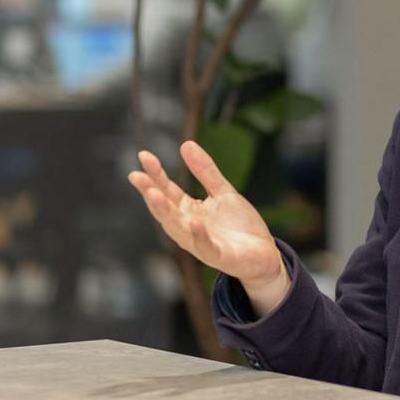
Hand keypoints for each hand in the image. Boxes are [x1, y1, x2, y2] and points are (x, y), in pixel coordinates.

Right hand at [128, 141, 288, 313]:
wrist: (264, 253)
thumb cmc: (239, 225)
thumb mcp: (222, 192)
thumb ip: (205, 171)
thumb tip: (185, 143)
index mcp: (188, 211)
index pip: (167, 191)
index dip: (155, 175)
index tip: (143, 156)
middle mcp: (188, 227)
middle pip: (165, 209)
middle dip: (150, 192)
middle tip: (136, 175)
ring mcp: (201, 243)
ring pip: (178, 228)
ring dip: (165, 212)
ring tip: (154, 194)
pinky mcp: (219, 255)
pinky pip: (206, 245)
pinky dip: (198, 235)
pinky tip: (193, 221)